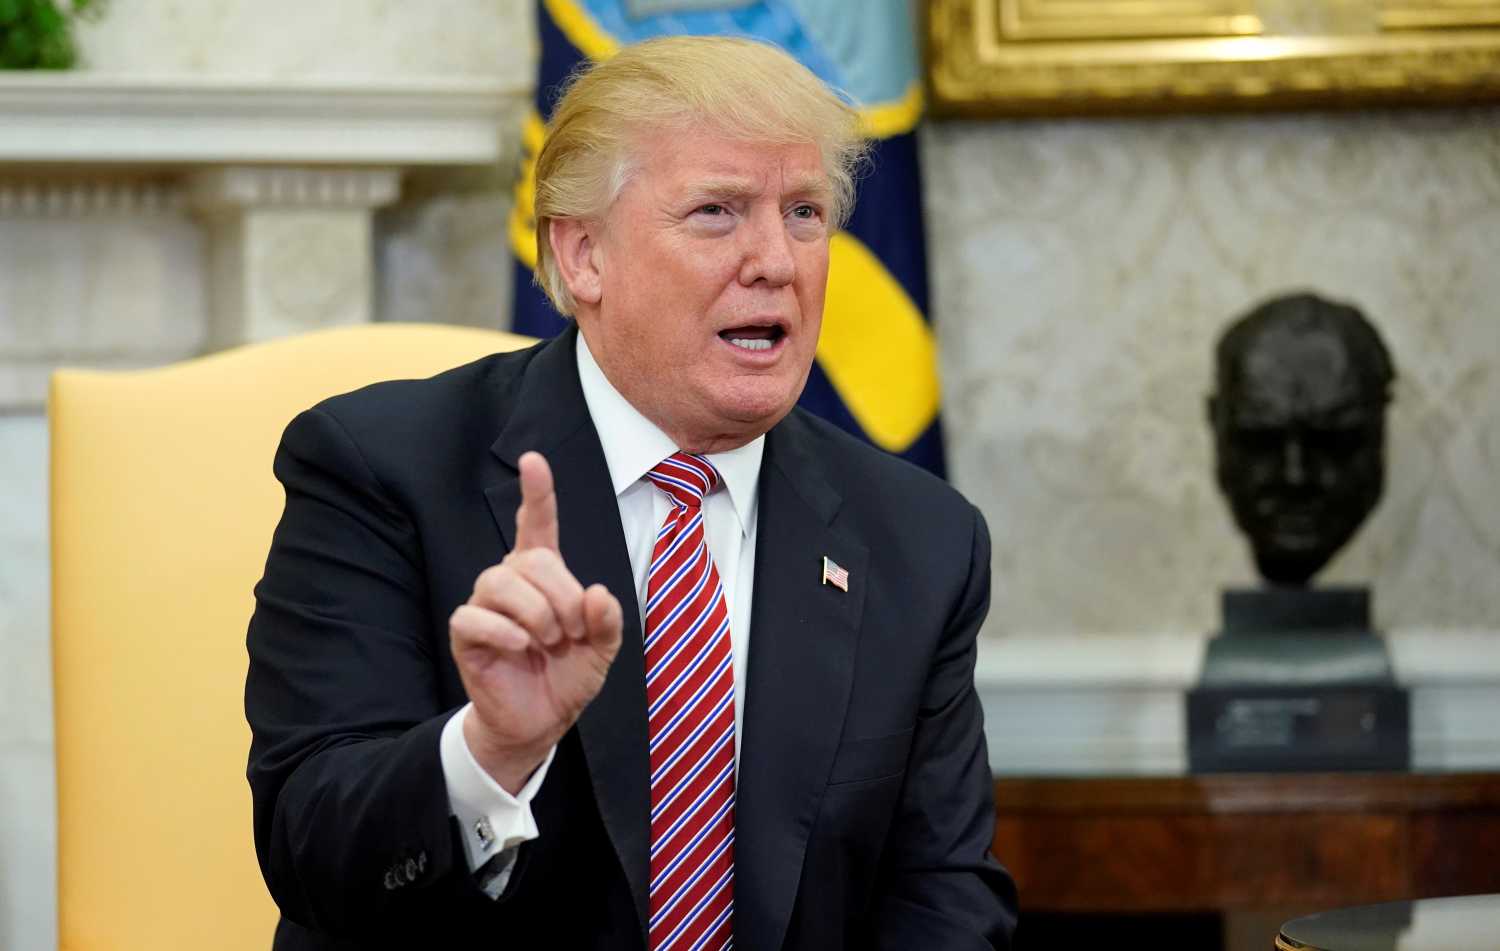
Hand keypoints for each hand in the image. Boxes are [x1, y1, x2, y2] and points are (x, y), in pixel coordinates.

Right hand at [449, 451, 623, 792]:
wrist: (542, 722)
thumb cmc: (568, 675)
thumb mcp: (603, 649)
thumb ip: (607, 620)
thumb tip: (597, 593)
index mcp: (545, 576)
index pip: (537, 524)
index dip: (537, 492)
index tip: (533, 460)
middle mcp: (511, 582)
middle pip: (529, 559)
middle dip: (561, 595)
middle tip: (572, 631)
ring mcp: (485, 607)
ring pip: (498, 582)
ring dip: (535, 613)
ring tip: (548, 641)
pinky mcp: (466, 635)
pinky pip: (474, 617)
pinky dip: (503, 631)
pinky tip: (520, 647)